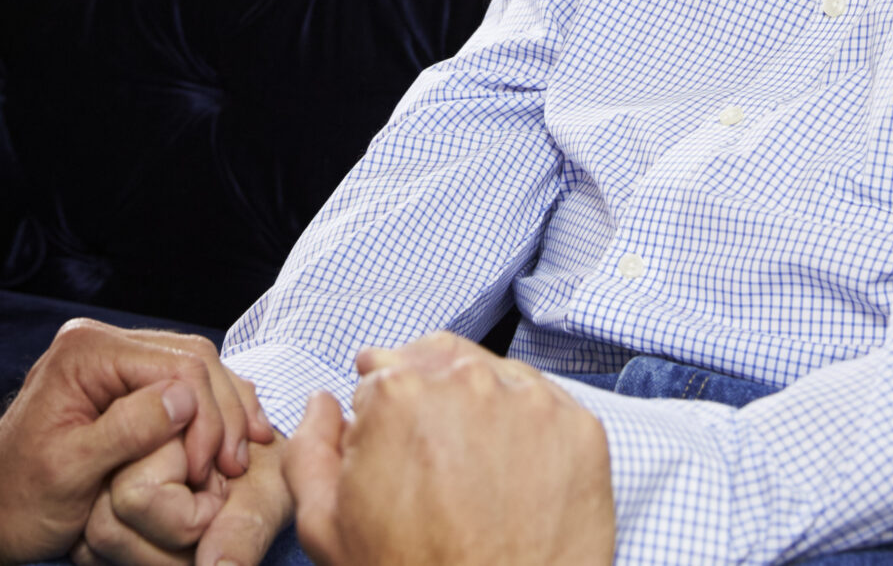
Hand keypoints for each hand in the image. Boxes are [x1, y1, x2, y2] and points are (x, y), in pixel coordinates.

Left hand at [0, 319, 274, 565]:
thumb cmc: (21, 501)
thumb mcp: (71, 471)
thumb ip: (127, 430)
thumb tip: (184, 400)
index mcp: (85, 352)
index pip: (176, 364)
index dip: (207, 415)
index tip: (213, 470)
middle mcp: (98, 343)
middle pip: (191, 358)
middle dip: (223, 412)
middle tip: (237, 465)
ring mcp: (110, 361)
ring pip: (193, 369)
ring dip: (222, 413)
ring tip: (240, 457)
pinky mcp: (118, 383)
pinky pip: (178, 386)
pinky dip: (207, 414)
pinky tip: (226, 441)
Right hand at [284, 332, 614, 565]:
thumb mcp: (327, 528)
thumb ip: (311, 450)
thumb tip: (323, 404)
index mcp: (397, 394)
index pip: (381, 375)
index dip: (382, 416)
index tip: (394, 449)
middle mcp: (467, 383)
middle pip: (439, 363)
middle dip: (428, 396)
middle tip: (432, 456)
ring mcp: (531, 403)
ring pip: (495, 378)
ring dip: (480, 407)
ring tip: (475, 470)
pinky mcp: (581, 429)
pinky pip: (547, 408)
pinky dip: (529, 431)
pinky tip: (515, 477)